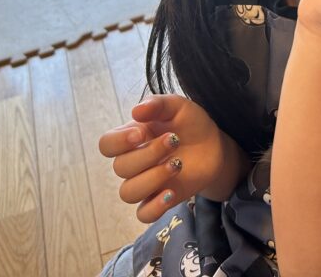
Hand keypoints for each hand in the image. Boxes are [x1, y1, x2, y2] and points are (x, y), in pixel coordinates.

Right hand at [98, 94, 244, 222]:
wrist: (214, 145)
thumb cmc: (190, 123)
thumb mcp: (177, 106)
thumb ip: (157, 104)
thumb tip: (136, 110)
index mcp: (130, 138)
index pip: (106, 144)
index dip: (119, 142)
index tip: (142, 133)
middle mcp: (133, 162)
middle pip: (120, 168)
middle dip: (148, 154)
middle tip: (174, 140)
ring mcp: (145, 183)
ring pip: (128, 192)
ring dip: (152, 178)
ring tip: (177, 164)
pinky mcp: (159, 200)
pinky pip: (144, 214)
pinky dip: (155, 207)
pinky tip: (171, 193)